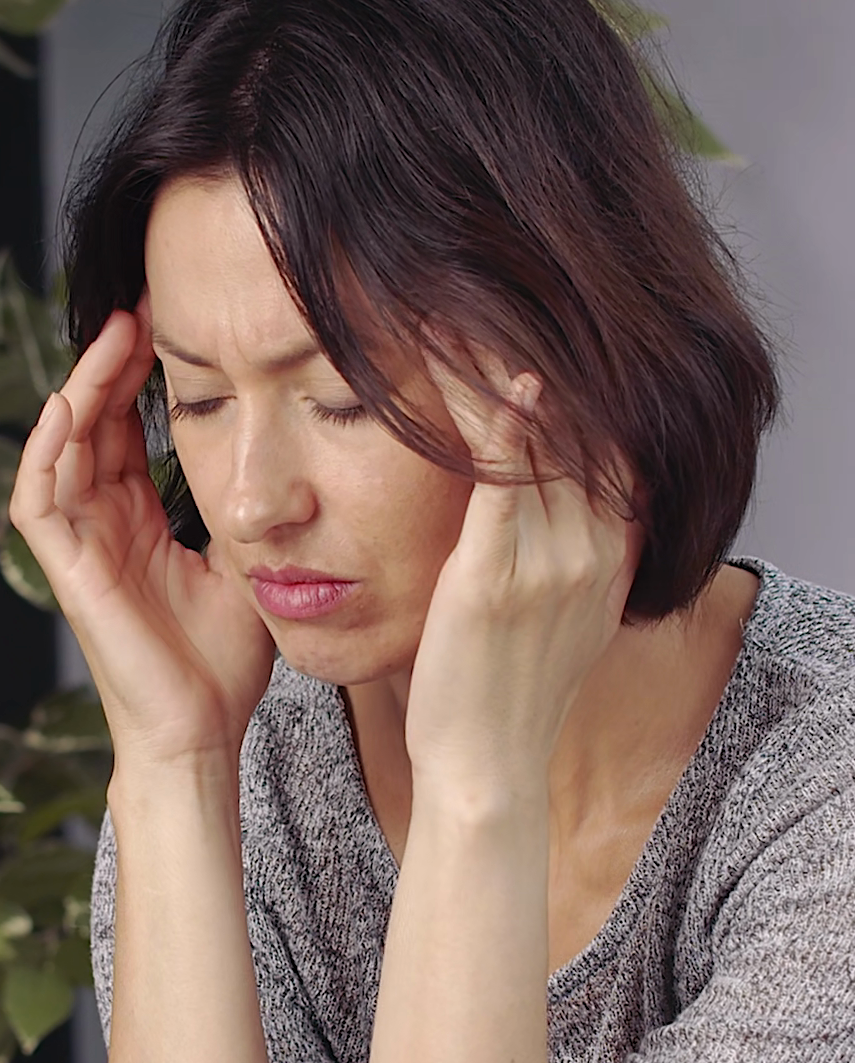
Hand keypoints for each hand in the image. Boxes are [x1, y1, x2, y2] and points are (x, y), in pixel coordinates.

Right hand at [9, 299, 276, 769]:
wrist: (203, 733)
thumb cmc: (223, 663)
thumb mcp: (247, 563)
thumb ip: (245, 510)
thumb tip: (281, 457)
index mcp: (138, 520)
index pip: (125, 429)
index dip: (138, 376)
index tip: (169, 322)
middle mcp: (102, 525)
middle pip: (89, 424)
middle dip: (109, 363)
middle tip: (137, 307)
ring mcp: (80, 547)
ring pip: (59, 448)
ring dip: (80, 389)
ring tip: (111, 336)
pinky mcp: (67, 573)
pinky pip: (38, 501)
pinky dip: (47, 451)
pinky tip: (70, 405)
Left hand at [403, 341, 642, 807]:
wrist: (486, 766)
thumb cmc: (506, 690)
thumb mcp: (563, 614)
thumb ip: (570, 551)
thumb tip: (556, 496)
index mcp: (612, 553)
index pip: (606, 438)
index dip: (574, 377)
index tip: (527, 323)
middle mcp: (596, 550)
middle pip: (576, 424)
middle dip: (526, 354)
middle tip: (479, 296)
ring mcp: (551, 564)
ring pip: (538, 440)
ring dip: (492, 372)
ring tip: (450, 316)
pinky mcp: (497, 578)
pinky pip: (505, 484)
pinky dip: (500, 425)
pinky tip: (488, 376)